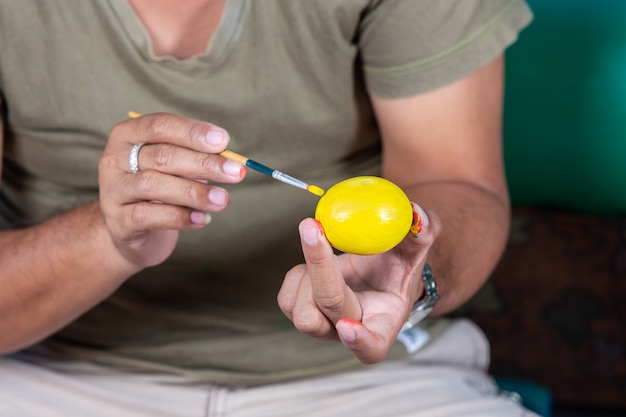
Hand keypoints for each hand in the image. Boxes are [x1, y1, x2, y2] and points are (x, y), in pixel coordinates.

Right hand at [98, 113, 245, 267]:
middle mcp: (114, 159)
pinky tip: (202, 219)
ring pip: (154, 185)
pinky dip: (180, 217)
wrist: (131, 230)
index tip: (223, 140)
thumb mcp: (176, 167)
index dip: (192, 132)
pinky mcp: (118, 221)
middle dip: (203, 164)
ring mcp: (113, 191)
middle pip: (162, 156)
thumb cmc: (161, 189)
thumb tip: (231, 160)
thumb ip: (197, 157)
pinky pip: (150, 216)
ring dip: (195, 192)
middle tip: (236, 173)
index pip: (160, 125)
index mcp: (128, 135)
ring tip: (223, 200)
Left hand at [278, 203, 439, 363]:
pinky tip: (317, 258)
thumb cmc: (400, 266)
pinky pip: (287, 299)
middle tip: (315, 227)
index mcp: (384, 323)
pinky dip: (298, 273)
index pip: (371, 349)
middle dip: (320, 268)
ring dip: (307, 272)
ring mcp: (325, 325)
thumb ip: (424, 231)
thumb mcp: (416, 248)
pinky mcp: (303, 312)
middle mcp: (350, 330)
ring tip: (324, 247)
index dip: (359, 342)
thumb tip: (415, 215)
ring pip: (301, 313)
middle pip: (326, 314)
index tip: (348, 326)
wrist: (377, 273)